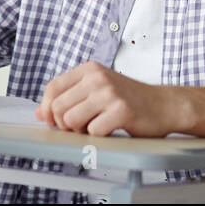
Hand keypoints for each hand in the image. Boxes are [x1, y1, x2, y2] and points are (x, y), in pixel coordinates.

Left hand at [35, 61, 184, 136]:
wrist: (164, 105)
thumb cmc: (129, 100)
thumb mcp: (97, 91)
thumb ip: (69, 98)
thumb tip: (39, 112)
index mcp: (90, 69)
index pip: (53, 87)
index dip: (48, 108)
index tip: (54, 120)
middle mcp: (98, 77)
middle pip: (58, 108)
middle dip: (65, 124)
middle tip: (81, 126)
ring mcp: (110, 93)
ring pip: (71, 121)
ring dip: (80, 131)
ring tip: (96, 126)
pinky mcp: (121, 110)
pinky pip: (93, 132)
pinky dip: (99, 136)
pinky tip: (111, 129)